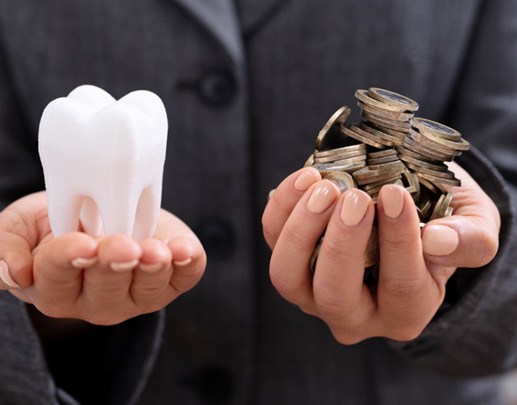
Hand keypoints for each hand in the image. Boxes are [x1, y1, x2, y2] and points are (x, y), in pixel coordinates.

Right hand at [0, 192, 205, 324]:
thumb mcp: (22, 225)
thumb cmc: (58, 221)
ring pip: (147, 289)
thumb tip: (15, 274)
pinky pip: (184, 279)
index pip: (58, 277)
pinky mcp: (169, 282)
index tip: (83, 243)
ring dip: (153, 270)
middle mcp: (97, 300)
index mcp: (55, 287)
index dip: (70, 260)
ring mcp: (136, 295)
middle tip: (123, 245)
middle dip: (115, 265)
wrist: (103, 211)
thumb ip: (7, 246)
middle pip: (106, 288)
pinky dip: (188, 265)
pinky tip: (186, 250)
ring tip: (156, 251)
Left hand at [262, 163, 499, 342]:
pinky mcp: (290, 257)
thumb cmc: (441, 220)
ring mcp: (313, 290)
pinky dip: (282, 208)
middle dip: (342, 245)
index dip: (397, 242)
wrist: (405, 208)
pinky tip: (306, 178)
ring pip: (288, 277)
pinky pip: (272, 238)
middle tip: (355, 198)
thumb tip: (436, 241)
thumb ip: (470, 240)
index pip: (400, 288)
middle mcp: (354, 312)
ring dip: (302, 230)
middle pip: (335, 297)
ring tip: (325, 187)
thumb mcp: (473, 226)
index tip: (394, 195)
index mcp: (405, 311)